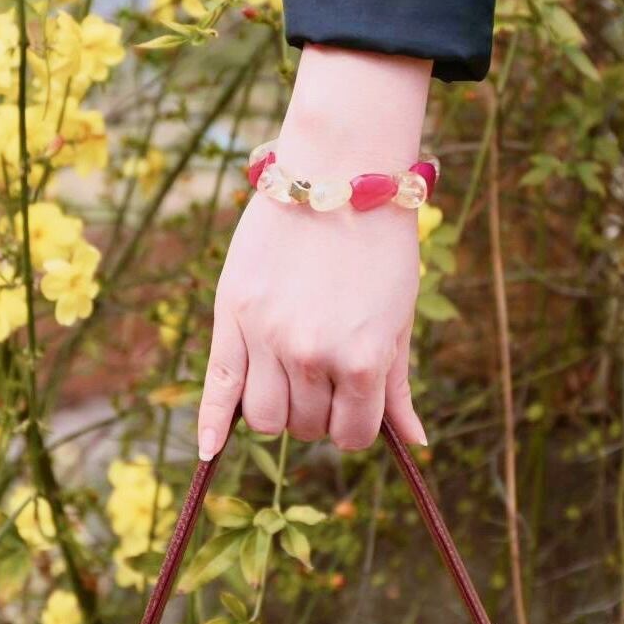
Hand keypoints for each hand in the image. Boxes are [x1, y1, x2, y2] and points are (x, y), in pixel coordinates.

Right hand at [197, 44, 432, 458]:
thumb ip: (399, 386)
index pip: (352, 435)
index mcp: (362, 358)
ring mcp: (267, 335)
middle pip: (305, 427)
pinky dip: (211, 424)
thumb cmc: (381, 245)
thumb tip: (414, 444)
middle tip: (325, 374)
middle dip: (318, 412)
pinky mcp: (233, 312)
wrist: (342, 172)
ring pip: (263, 417)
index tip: (354, 402)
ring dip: (280, 410)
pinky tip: (209, 450)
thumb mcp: (400, 317)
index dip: (355, 424)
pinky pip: (216, 385)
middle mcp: (310, 354)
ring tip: (291, 377)